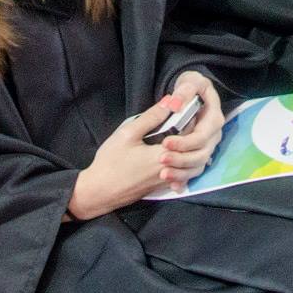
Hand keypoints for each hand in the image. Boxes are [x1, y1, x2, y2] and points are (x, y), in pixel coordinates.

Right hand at [69, 80, 220, 218]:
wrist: (99, 192)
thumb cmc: (111, 161)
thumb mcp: (128, 134)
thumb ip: (151, 117)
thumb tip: (170, 100)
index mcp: (166, 154)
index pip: (190, 133)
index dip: (191, 117)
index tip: (188, 105)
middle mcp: (173, 169)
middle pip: (193, 148)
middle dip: (193, 132)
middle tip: (188, 116)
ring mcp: (168, 180)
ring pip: (191, 163)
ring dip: (190, 148)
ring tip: (183, 134)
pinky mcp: (162, 186)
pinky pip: (183, 173)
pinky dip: (184, 162)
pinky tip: (176, 153)